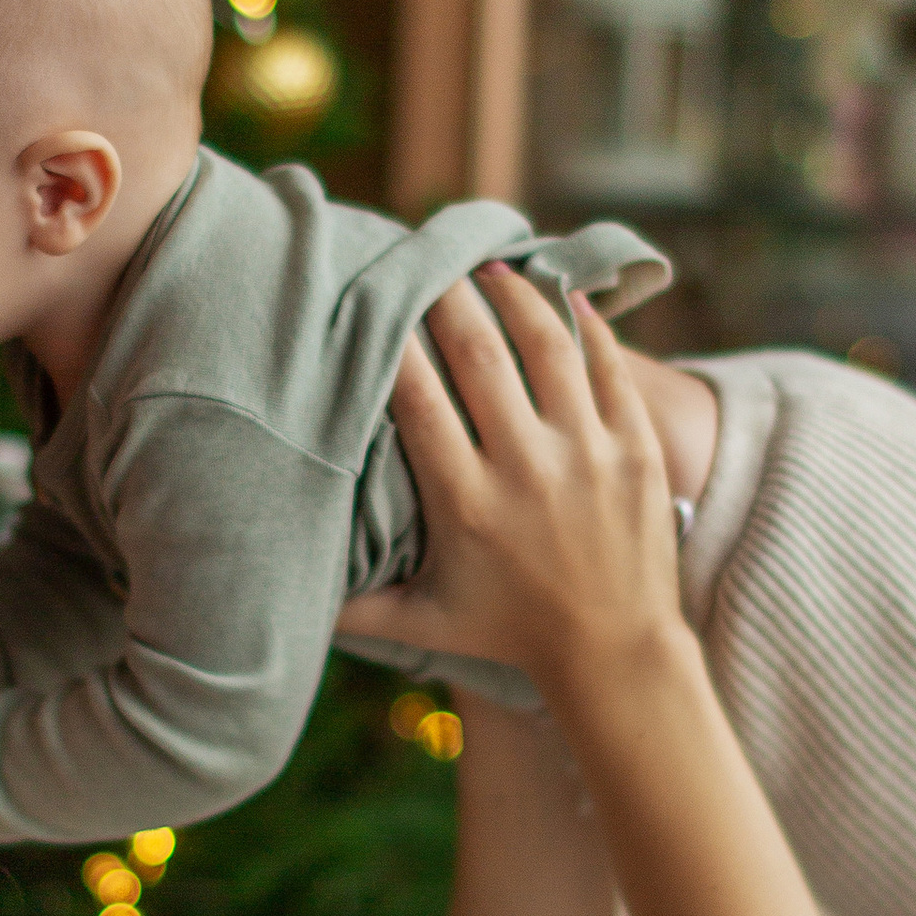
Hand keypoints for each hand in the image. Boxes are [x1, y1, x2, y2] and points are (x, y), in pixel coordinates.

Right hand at [336, 267, 682, 697]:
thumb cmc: (510, 632)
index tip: (374, 307)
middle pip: (480, 355)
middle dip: (449, 298)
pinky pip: (610, 365)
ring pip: (548, 345)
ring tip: (491, 267)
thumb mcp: (425, 622)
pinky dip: (585, 323)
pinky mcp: (638, 447)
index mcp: (467, 504)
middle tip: (429, 262)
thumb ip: (353, 605)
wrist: (617, 653)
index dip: (393, 344)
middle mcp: (527, 470)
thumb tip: (278, 593)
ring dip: (516, 294)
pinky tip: (561, 292)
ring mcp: (588, 453)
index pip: (418, 400)